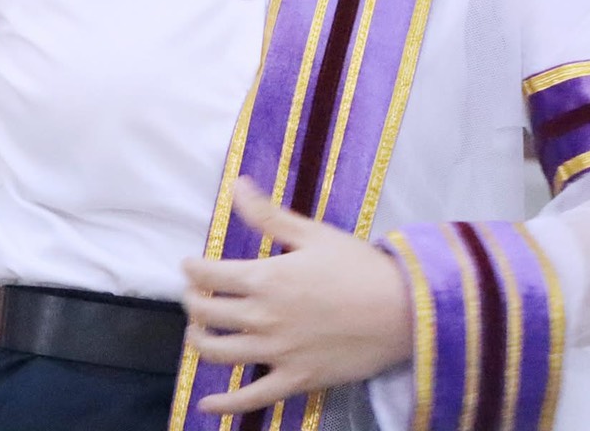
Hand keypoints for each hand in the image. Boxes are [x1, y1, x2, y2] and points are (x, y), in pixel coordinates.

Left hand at [181, 177, 411, 416]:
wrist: (401, 311)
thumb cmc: (359, 267)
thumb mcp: (313, 234)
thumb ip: (269, 214)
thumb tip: (237, 185)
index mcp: (266, 278)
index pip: (210, 275)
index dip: (192, 270)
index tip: (188, 265)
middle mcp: (263, 318)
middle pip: (207, 314)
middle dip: (192, 303)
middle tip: (192, 295)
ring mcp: (277, 353)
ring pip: (219, 354)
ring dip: (199, 342)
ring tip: (197, 333)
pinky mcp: (294, 380)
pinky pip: (250, 398)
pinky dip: (223, 403)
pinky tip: (207, 402)